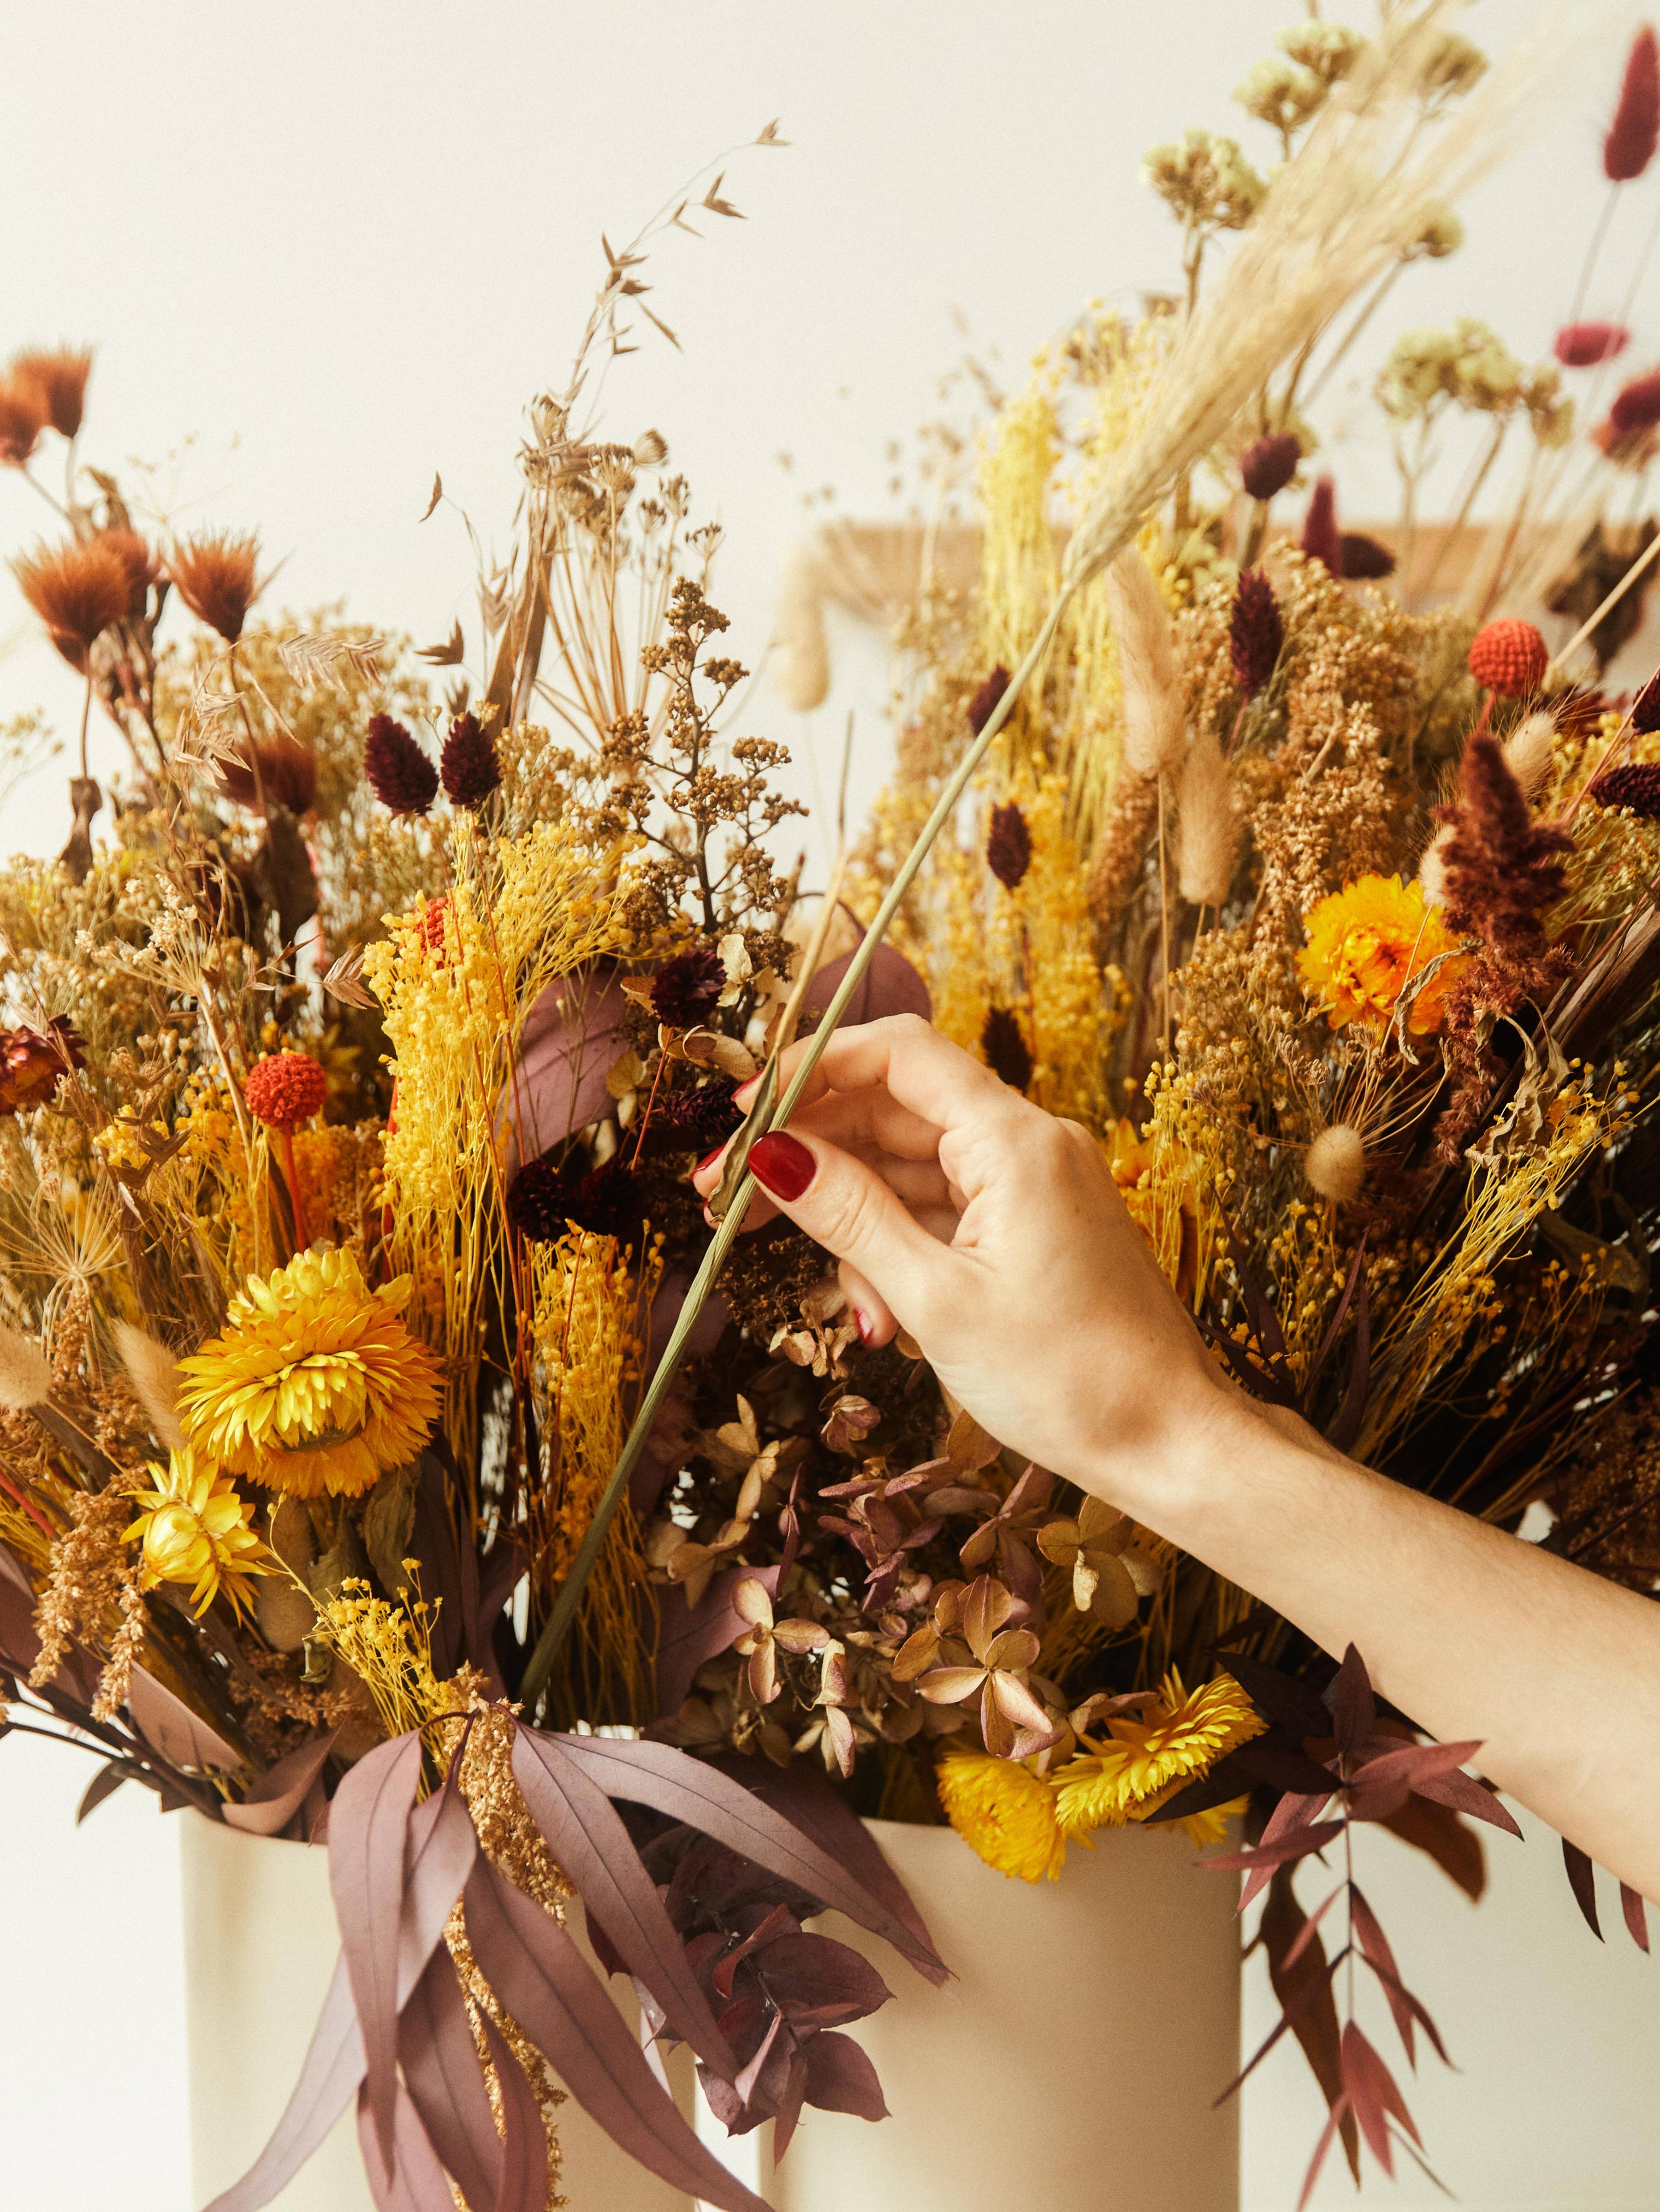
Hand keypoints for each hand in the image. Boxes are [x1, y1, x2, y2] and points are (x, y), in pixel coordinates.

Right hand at [690, 1014, 1229, 1507]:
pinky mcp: (1032, 1226)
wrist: (1169, 1442)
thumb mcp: (936, 1300)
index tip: (743, 1113)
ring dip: (853, 1217)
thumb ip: (850, 1217)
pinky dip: (899, 1246)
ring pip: (910, 1167)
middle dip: (809, 1151)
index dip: (811, 1068)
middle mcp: (1027, 1145)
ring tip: (835, 1296)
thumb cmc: (1068, 1381)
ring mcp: (1031, 1185)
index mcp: (1014, 1141)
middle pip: (892, 1109)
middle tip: (727, 1201)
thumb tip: (771, 1155)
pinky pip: (943, 1209)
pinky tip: (878, 1310)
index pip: (897, 1055)